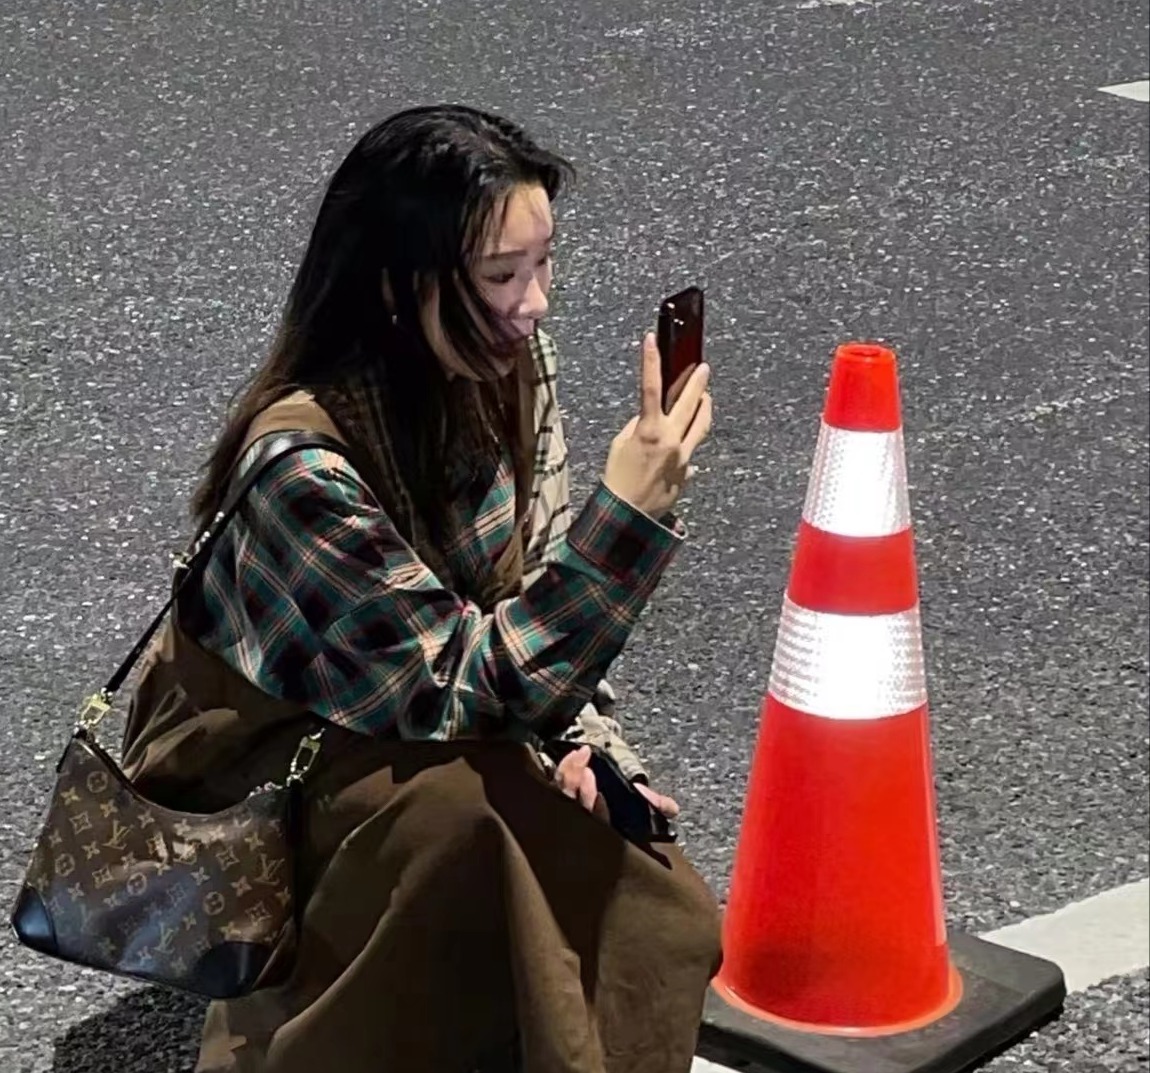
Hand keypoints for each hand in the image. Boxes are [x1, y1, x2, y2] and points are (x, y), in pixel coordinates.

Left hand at [554, 745, 679, 818]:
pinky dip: (566, 765)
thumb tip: (672, 809)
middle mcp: (583, 820)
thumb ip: (657, 806)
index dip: (596, 809)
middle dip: (579, 790)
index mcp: (603, 829)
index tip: (599, 793)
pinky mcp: (561, 790)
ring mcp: (569, 806)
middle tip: (586, 771)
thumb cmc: (627, 800)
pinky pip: (557, 780)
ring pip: (563, 794)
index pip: (597, 822)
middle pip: (574, 809)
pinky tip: (576, 753)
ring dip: (571, 774)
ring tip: (582, 756)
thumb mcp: (645, 804)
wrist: (611, 784)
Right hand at [602, 332, 711, 518]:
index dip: (651, 360)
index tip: (651, 339)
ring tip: (705, 397)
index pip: (651, 386)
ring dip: (704, 407)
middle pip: (689, 402)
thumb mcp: (620, 444)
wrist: (627, 514)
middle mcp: (670, 440)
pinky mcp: (687, 471)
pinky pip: (692, 450)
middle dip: (697, 382)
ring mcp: (683, 456)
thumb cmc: (617, 478)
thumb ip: (639, 425)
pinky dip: (688, 442)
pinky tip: (684, 440)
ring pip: (701, 424)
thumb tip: (652, 416)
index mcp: (648, 430)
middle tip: (703, 367)